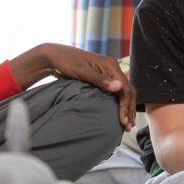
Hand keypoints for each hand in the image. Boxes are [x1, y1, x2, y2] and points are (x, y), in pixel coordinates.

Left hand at [15, 43, 135, 129]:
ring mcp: (108, 73)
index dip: (126, 106)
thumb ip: (100, 80)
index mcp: (110, 65)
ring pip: (124, 92)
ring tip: (126, 124)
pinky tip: (118, 113)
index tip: (123, 121)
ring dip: (126, 108)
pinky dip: (119, 103)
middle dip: (129, 109)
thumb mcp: (82, 71)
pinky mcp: (102, 78)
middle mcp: (112, 68)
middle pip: (128, 91)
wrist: (54, 56)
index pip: (125, 88)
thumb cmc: (66, 62)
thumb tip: (119, 87)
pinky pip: (116, 92)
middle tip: (128, 127)